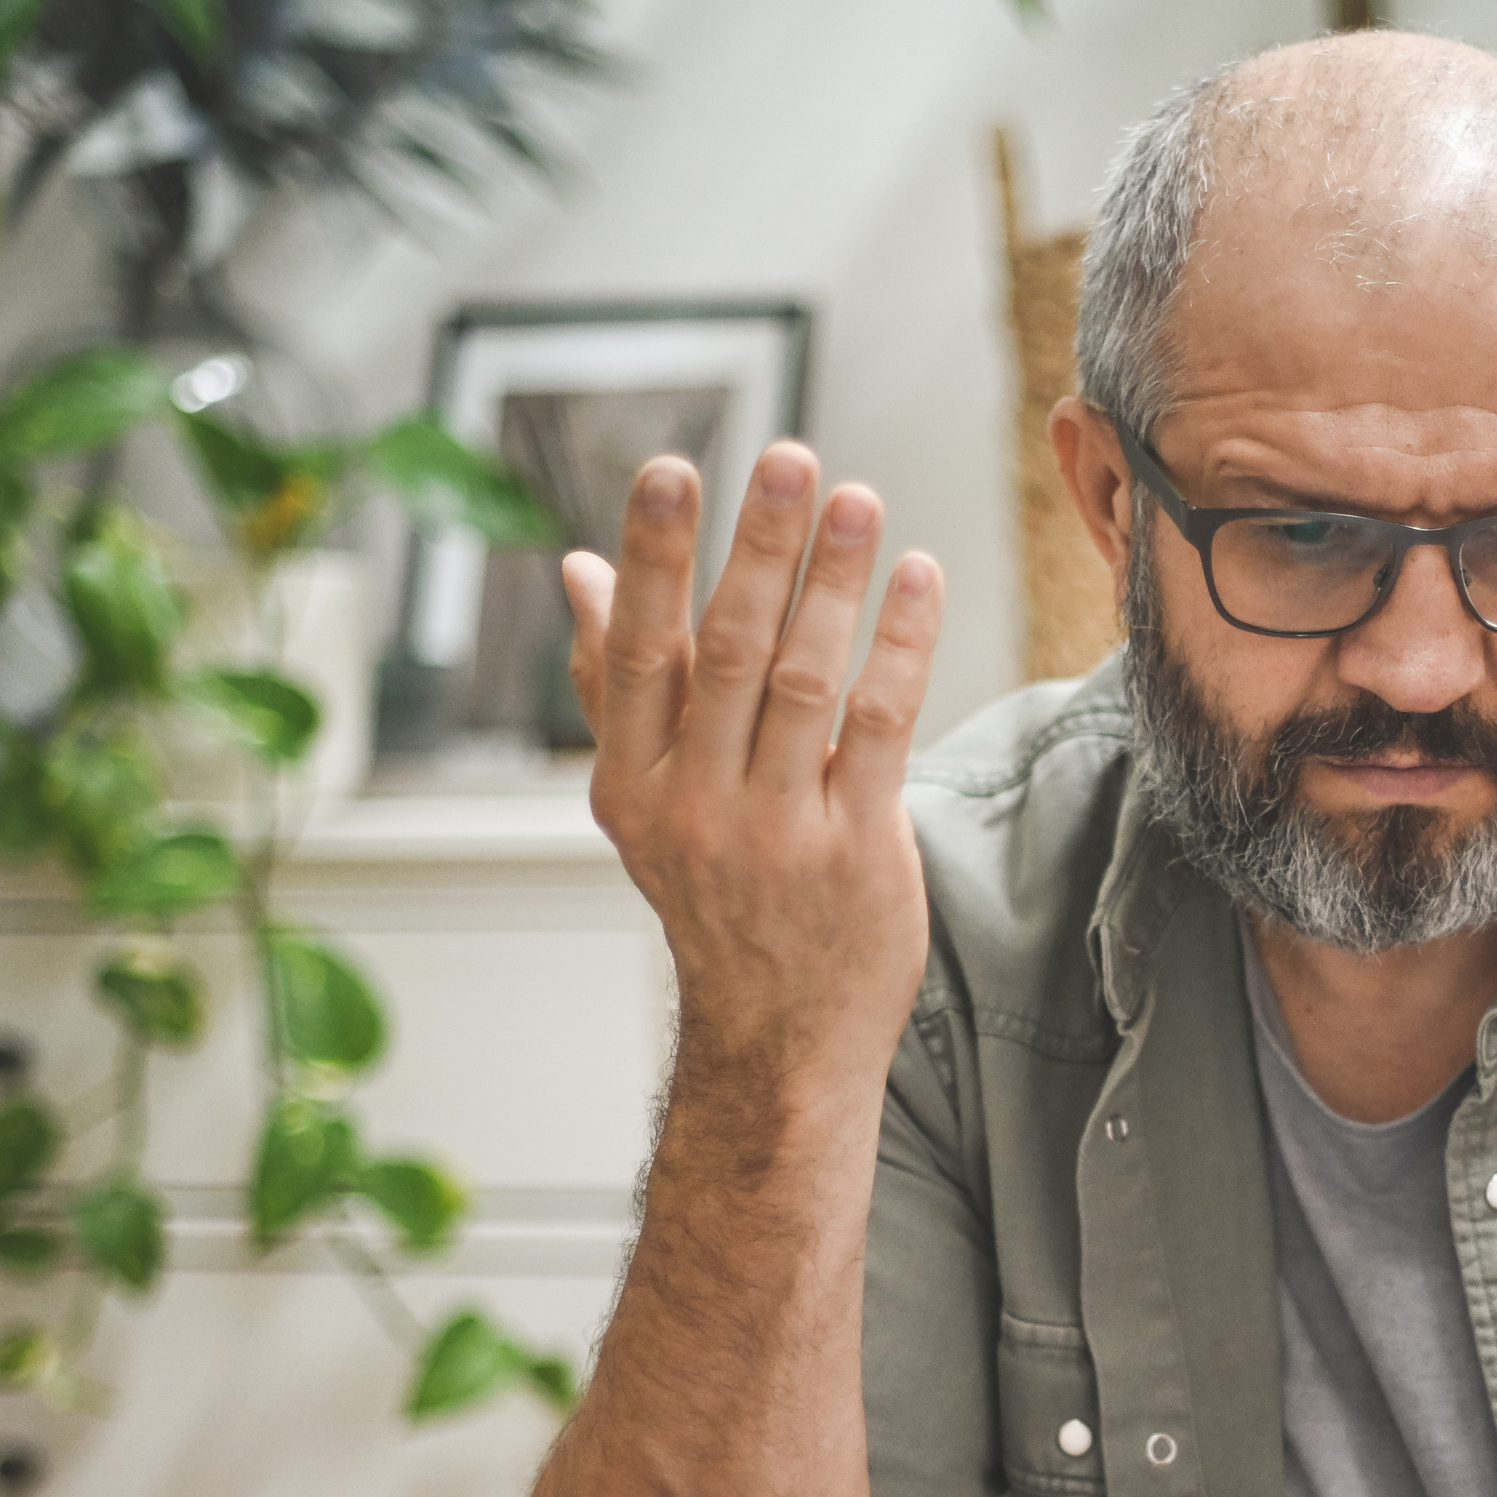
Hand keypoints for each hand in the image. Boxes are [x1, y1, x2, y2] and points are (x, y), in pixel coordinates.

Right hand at [567, 442, 944, 1095]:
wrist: (778, 1037)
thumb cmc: (718, 901)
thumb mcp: (645, 804)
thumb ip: (615, 687)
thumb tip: (579, 572)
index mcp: (632, 783)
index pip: (636, 650)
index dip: (653, 557)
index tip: (672, 470)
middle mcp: (693, 805)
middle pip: (722, 651)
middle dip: (757, 548)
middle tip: (788, 458)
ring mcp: (773, 832)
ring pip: (800, 680)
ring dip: (833, 582)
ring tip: (859, 500)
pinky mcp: (854, 851)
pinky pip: (878, 727)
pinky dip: (898, 646)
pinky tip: (916, 579)